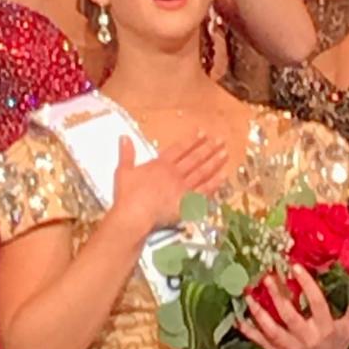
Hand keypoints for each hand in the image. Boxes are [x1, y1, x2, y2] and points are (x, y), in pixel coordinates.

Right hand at [111, 133, 226, 236]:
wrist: (134, 215)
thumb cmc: (128, 196)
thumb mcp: (123, 171)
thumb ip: (126, 154)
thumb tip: (124, 138)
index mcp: (160, 165)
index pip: (180, 149)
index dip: (192, 140)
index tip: (202, 133)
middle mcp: (175, 173)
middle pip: (195, 158)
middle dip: (208, 148)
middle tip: (220, 140)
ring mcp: (183, 187)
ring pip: (202, 172)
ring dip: (214, 161)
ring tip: (225, 153)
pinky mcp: (187, 202)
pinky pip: (204, 191)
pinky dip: (214, 183)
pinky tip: (223, 176)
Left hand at [240, 265, 348, 348]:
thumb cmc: (337, 345)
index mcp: (327, 329)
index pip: (318, 304)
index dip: (307, 286)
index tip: (296, 268)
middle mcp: (308, 338)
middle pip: (291, 317)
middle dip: (279, 297)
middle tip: (268, 278)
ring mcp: (292, 348)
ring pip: (272, 330)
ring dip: (259, 313)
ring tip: (249, 295)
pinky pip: (262, 342)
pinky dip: (249, 331)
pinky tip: (239, 319)